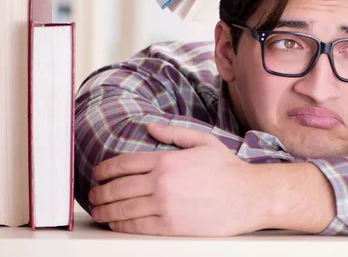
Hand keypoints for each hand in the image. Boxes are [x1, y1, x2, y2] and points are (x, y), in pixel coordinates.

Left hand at [89, 124, 264, 235]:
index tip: (98, 173)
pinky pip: (136, 226)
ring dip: (105, 210)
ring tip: (98, 211)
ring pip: (123, 209)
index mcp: (167, 160)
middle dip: (100, 191)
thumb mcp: (204, 142)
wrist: (248, 197)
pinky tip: (115, 223)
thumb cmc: (228, 169)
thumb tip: (149, 126)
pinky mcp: (170, 226)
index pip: (124, 163)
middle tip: (93, 194)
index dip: (105, 169)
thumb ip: (174, 133)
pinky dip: (121, 225)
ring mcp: (165, 206)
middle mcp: (161, 182)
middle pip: (118, 187)